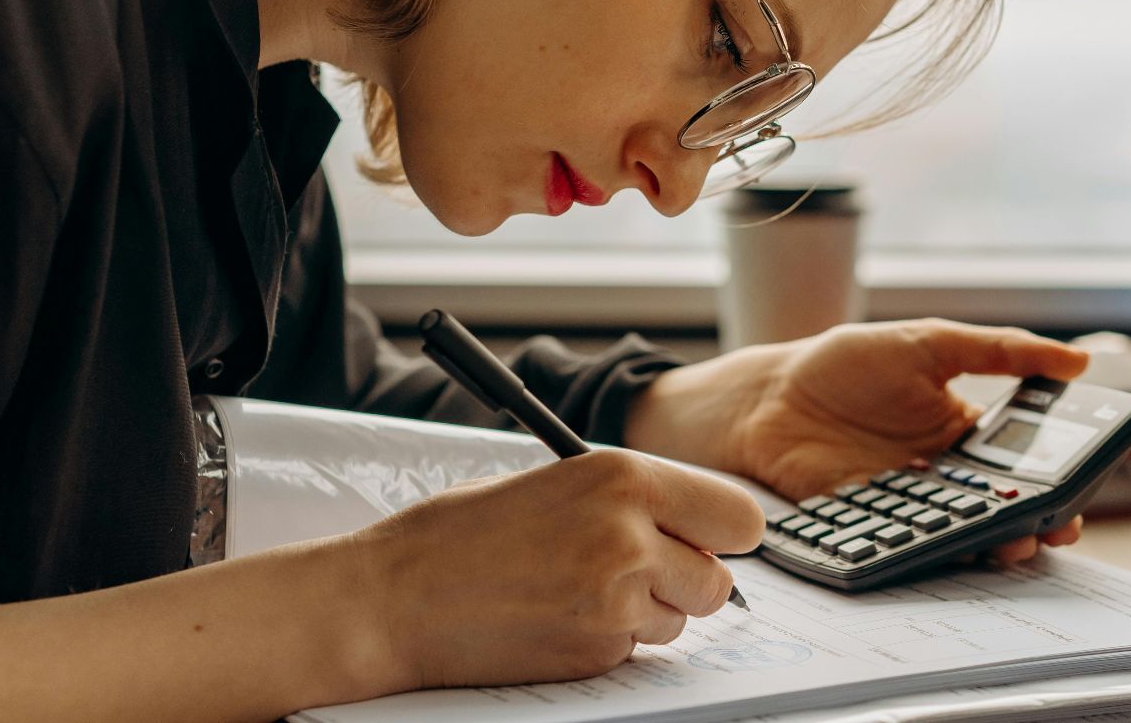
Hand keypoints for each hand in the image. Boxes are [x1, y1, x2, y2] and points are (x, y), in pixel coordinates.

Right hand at [347, 449, 763, 691]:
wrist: (393, 599)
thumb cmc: (459, 534)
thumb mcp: (556, 482)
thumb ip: (628, 499)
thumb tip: (687, 524)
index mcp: (623, 477)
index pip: (738, 517)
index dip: (726, 534)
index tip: (709, 539)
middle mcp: (630, 537)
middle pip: (719, 581)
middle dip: (690, 580)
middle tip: (643, 571)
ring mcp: (616, 602)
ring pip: (680, 621)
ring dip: (648, 613)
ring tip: (579, 590)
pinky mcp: (595, 653)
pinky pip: (635, 652)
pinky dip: (609, 641)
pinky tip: (557, 618)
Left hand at [626, 318, 1089, 564]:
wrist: (770, 396)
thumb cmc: (848, 364)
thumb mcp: (930, 342)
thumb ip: (999, 351)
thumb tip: (1077, 360)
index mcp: (964, 431)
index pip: (1023, 463)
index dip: (1054, 479)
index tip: (1079, 490)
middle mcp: (942, 474)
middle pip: (1000, 506)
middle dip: (1035, 520)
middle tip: (1058, 527)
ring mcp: (909, 503)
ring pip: (963, 531)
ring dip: (994, 541)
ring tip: (1016, 541)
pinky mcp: (873, 524)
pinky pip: (911, 543)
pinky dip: (936, 549)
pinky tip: (954, 546)